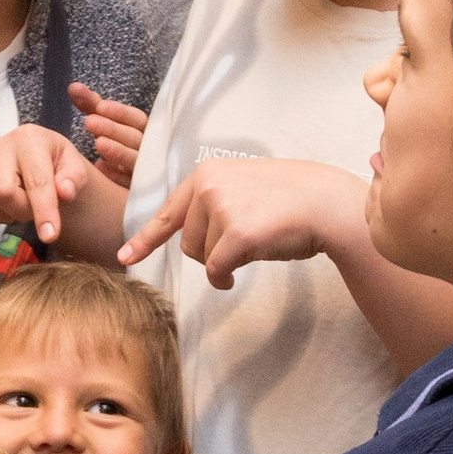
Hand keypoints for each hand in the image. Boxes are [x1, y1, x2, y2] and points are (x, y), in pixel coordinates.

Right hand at [0, 125, 96, 247]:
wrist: (34, 159)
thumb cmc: (55, 163)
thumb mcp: (74, 167)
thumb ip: (74, 179)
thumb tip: (64, 191)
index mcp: (29, 138)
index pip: (36, 181)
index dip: (44, 211)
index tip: (50, 235)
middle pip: (2, 194)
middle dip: (21, 211)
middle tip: (32, 208)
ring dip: (3, 215)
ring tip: (16, 205)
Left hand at [70, 85, 148, 190]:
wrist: (126, 180)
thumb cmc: (117, 143)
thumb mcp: (106, 122)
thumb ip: (92, 105)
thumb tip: (73, 87)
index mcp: (144, 131)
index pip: (136, 118)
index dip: (120, 112)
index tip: (100, 106)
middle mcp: (149, 149)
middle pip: (136, 138)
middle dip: (114, 129)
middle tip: (89, 122)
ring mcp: (147, 170)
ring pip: (136, 160)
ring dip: (118, 151)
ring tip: (98, 143)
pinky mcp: (141, 189)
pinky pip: (132, 183)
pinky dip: (118, 175)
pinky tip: (102, 169)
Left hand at [121, 157, 354, 290]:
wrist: (328, 203)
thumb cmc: (290, 200)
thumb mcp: (243, 188)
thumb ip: (212, 202)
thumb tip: (186, 238)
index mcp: (207, 174)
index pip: (168, 211)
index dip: (145, 239)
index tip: (125, 257)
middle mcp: (208, 186)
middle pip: (186, 242)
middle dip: (208, 253)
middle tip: (241, 244)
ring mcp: (222, 208)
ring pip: (202, 257)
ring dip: (223, 262)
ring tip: (254, 243)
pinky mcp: (238, 233)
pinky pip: (217, 270)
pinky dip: (224, 279)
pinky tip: (236, 277)